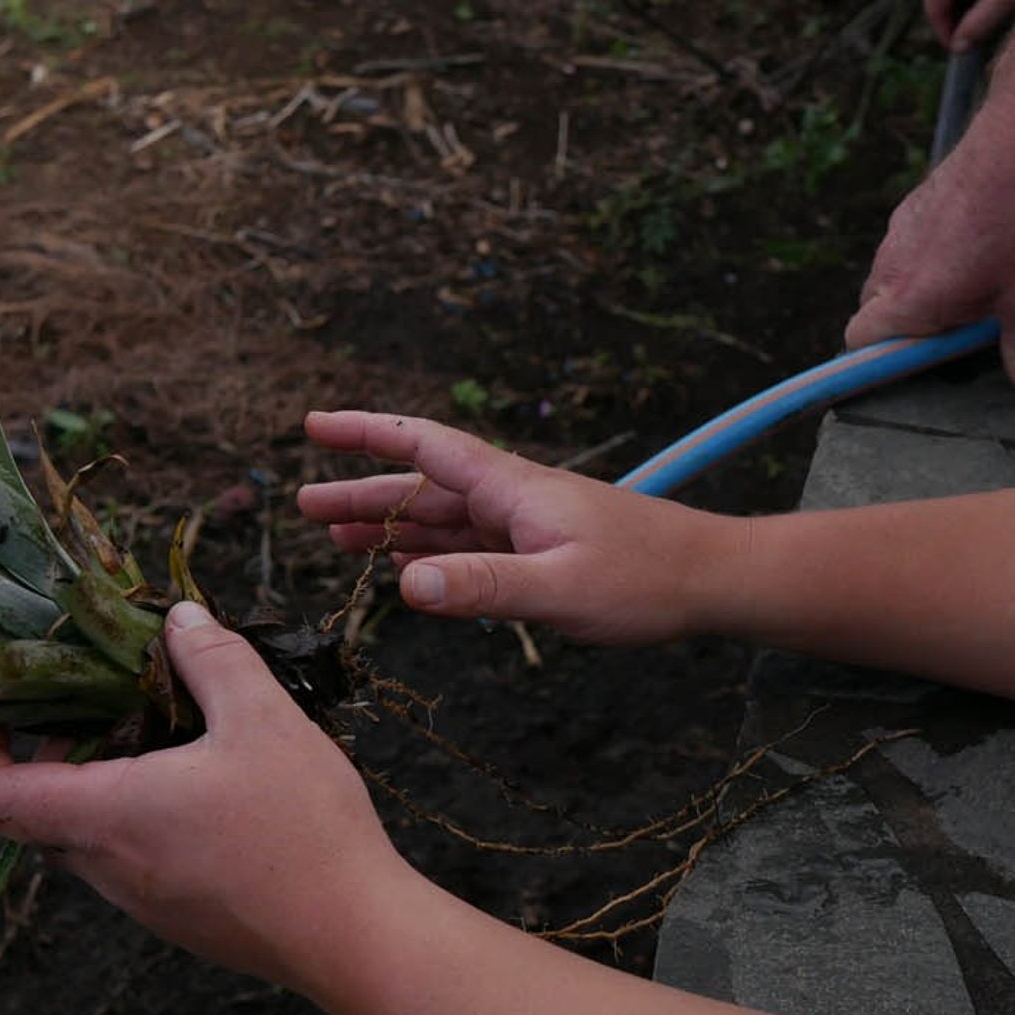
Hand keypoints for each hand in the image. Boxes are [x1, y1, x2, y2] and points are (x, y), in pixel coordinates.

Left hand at [0, 603, 410, 993]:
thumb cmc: (302, 827)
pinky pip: (133, 865)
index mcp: (109, 816)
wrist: (355, 938)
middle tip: (95, 702)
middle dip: (50, 755)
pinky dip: (140, 820)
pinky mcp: (183, 922)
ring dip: (101, 787)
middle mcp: (111, 869)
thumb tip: (179, 618)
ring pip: (90, 841)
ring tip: (163, 736)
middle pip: (39, 816)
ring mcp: (146, 904)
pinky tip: (207, 788)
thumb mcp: (263, 719)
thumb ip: (214, 660)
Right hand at [297, 411, 731, 645]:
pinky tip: (405, 568)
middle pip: (421, 485)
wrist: (712, 579)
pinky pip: (470, 547)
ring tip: (332, 539)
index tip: (313, 424)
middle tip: (302, 505)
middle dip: (360, 490)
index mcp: (513, 489)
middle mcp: (513, 497)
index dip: (366, 433)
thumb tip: (406, 584)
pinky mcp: (541, 552)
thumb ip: (483, 588)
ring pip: (442, 519)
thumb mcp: (560, 591)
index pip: (425, 445)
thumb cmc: (647, 579)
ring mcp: (527, 525)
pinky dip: (431, 554)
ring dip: (388, 526)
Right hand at [845, 99, 1014, 407]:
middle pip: (875, 315)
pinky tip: (984, 253)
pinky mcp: (917, 204)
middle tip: (958, 340)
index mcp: (909, 299)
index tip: (910, 376)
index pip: (859, 346)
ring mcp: (901, 230)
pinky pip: (912, 248)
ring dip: (924, 296)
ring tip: (978, 295)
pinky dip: (935, 262)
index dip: (875, 366)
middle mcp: (892, 264)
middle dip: (908, 332)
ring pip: (895, 279)